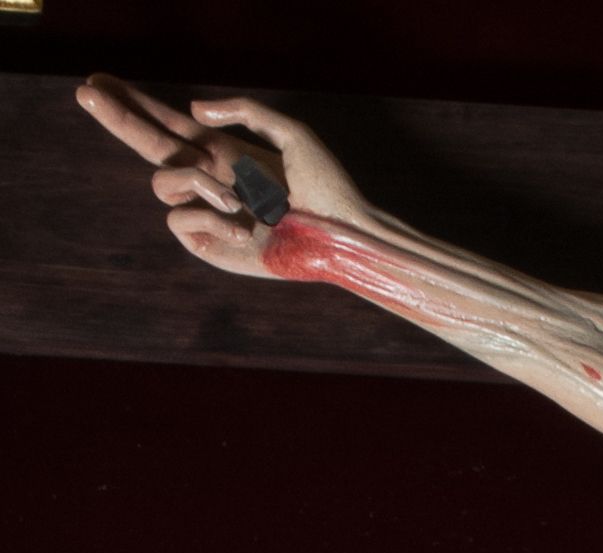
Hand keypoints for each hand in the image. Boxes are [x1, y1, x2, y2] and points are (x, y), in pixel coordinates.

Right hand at [74, 77, 367, 277]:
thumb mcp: (290, 133)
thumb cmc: (325, 186)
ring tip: (237, 198)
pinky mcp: (209, 245)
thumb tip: (193, 112)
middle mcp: (208, 179)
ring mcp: (206, 213)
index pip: (167, 123)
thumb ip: (244, 110)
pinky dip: (208, 218)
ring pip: (162, 183)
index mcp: (221, 151)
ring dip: (194, 183)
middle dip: (117, 117)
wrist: (341, 233)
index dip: (133, 102)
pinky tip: (242, 228)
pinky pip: (179, 221)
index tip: (98, 81)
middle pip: (147, 144)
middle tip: (86, 91)